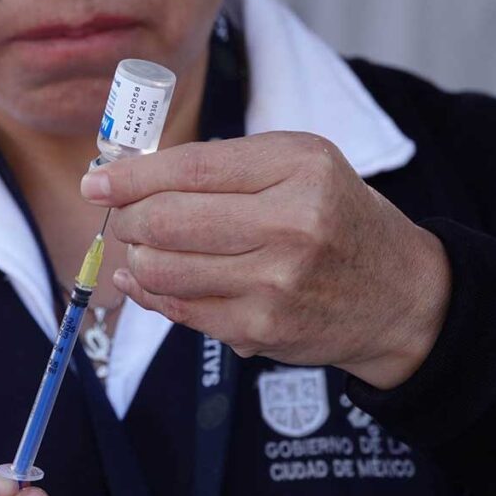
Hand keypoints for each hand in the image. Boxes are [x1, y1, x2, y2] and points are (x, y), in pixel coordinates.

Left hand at [81, 132, 451, 389]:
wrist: (399, 295)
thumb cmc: (339, 219)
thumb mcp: (302, 166)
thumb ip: (225, 166)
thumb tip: (133, 178)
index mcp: (299, 169)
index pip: (190, 170)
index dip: (131, 177)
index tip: (96, 180)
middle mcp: (290, 225)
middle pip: (166, 220)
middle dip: (128, 218)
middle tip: (124, 217)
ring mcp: (274, 283)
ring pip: (162, 268)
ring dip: (137, 257)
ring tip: (146, 247)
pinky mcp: (259, 329)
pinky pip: (177, 309)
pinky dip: (150, 291)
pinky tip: (148, 279)